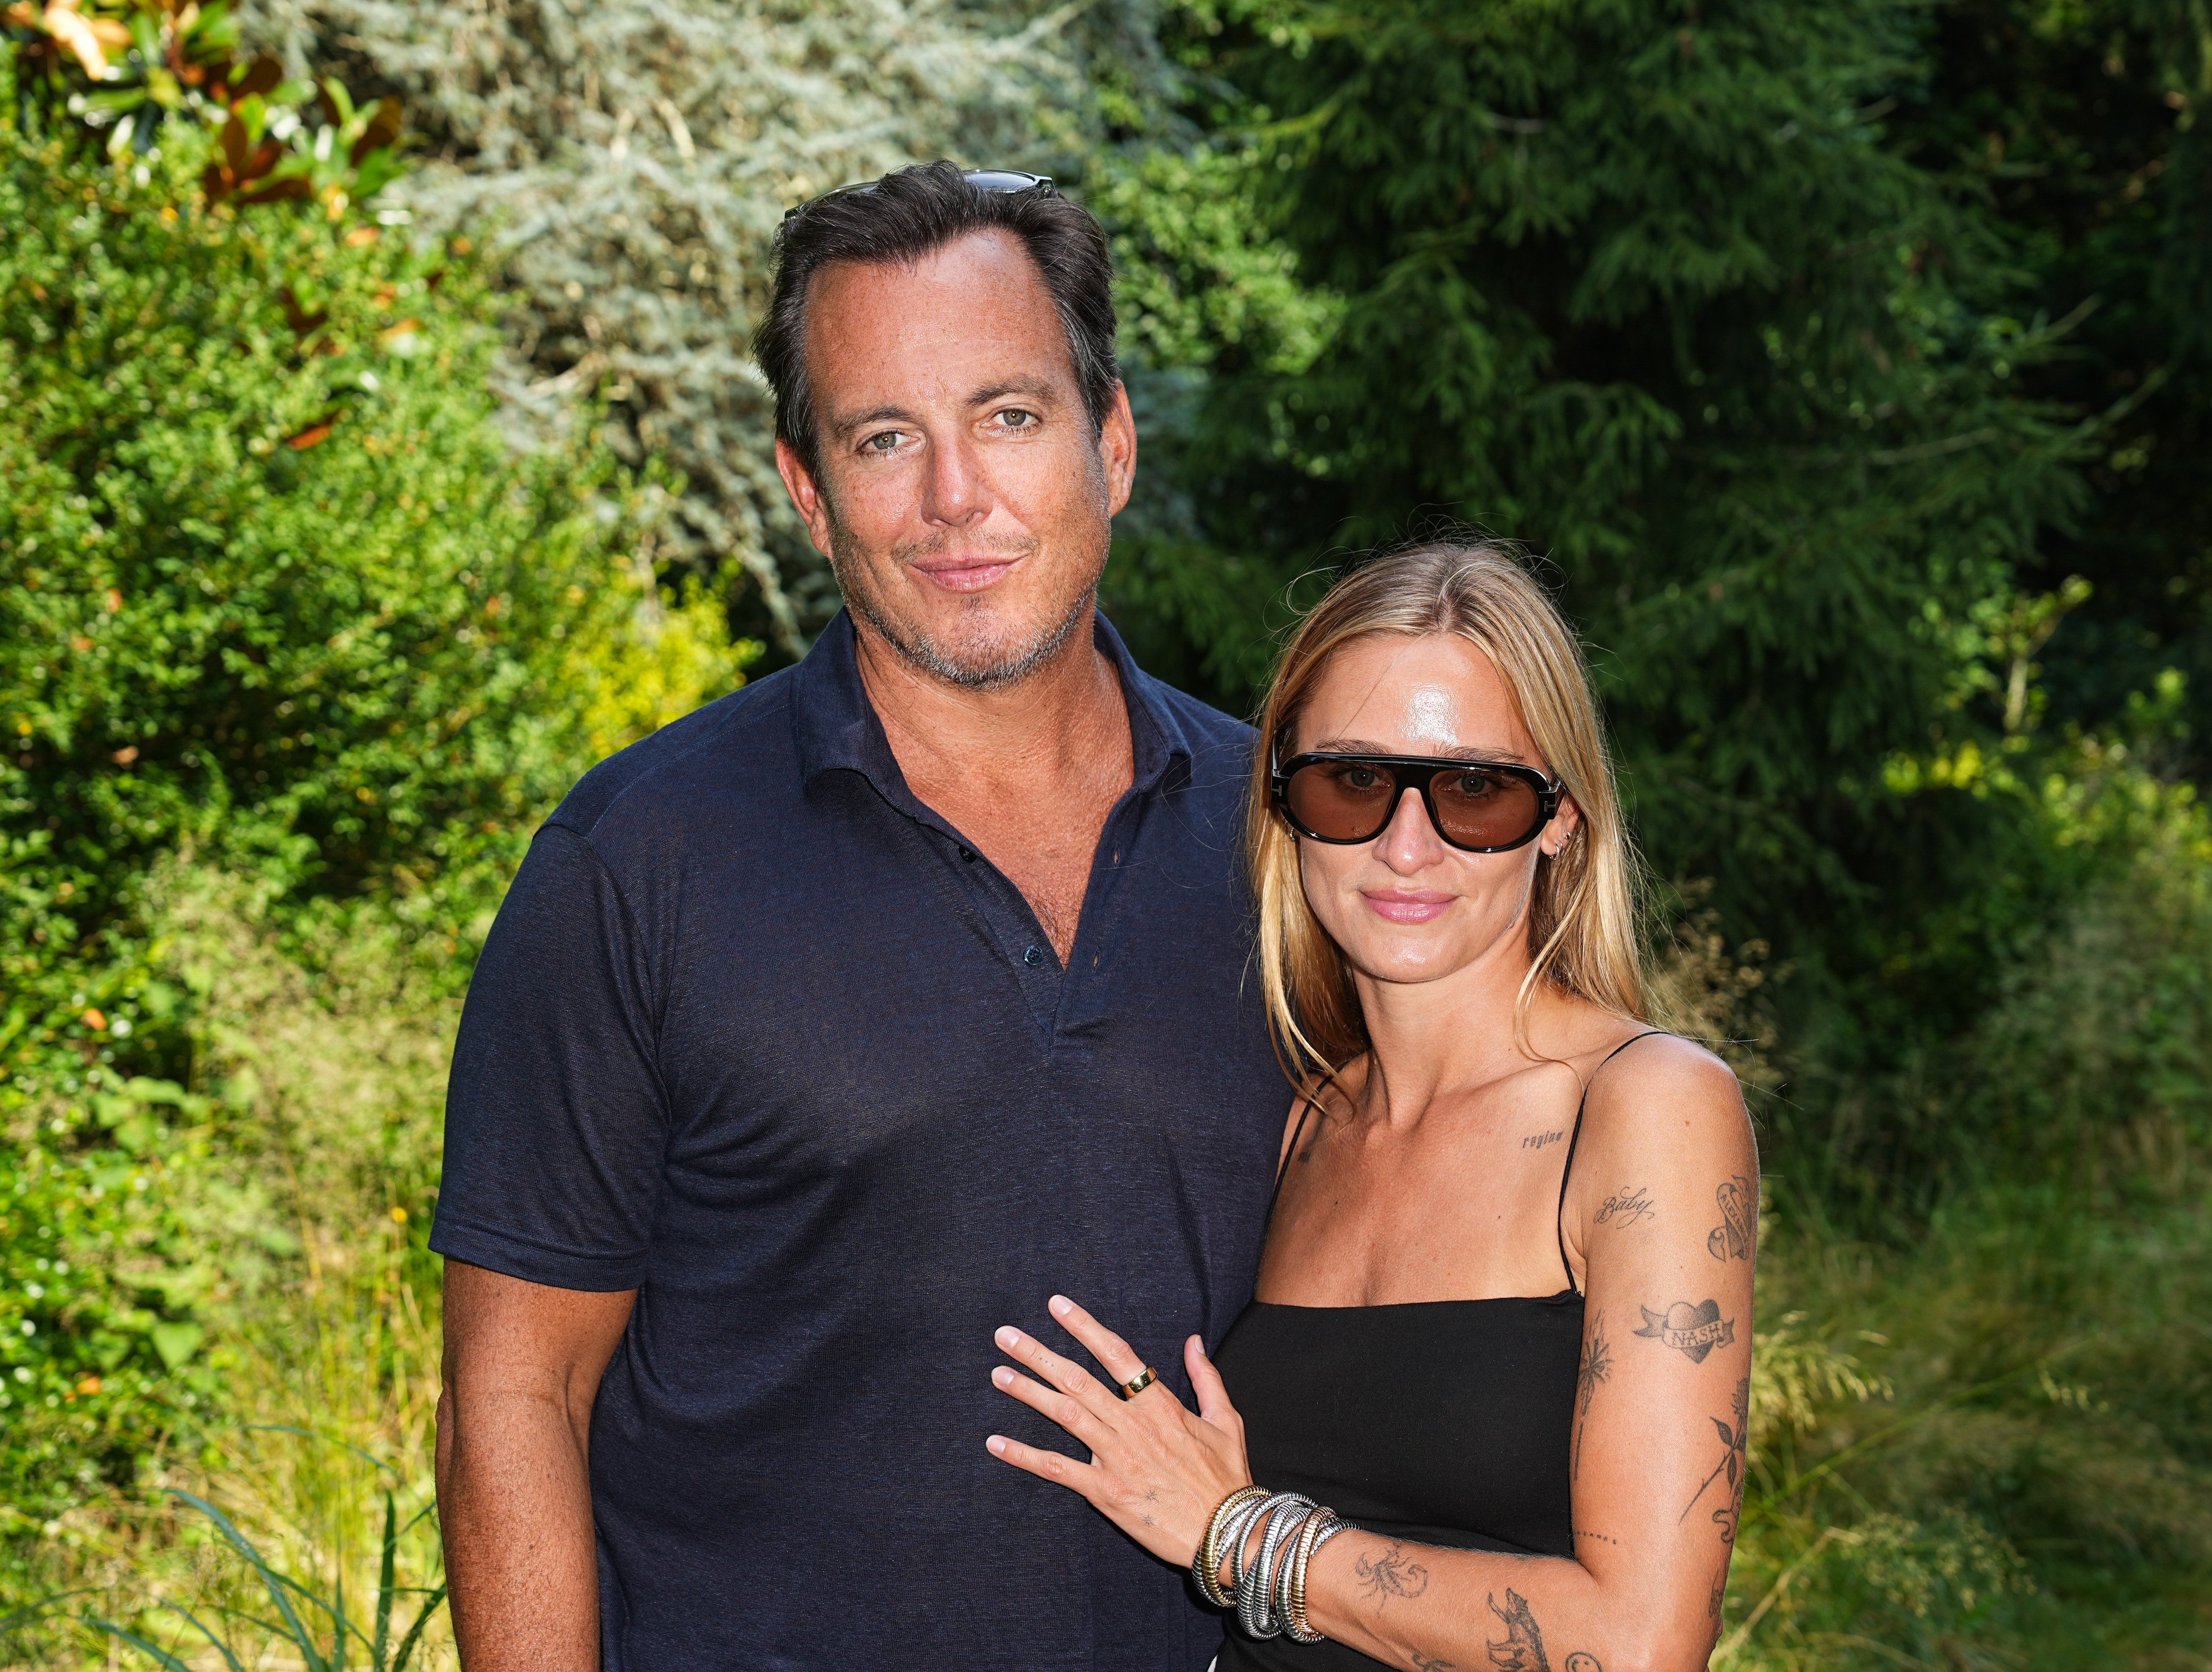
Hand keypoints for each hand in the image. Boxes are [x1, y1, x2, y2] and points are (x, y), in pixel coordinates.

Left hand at [986, 1294, 1251, 1570]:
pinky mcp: (1106, 1491)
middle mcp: (1132, 1424)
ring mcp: (1116, 1457)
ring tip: (998, 1374)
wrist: (1226, 1532)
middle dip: (1038, 1354)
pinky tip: (996, 1444)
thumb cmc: (1226, 1477)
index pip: (1115, 1354)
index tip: (1056, 1305)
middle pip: (1078, 1379)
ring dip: (1028, 1392)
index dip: (1084, 1327)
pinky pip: (1058, 1469)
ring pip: (1065, 1414)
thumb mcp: (1225, 1420)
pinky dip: (1025, 1456)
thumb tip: (1192, 1340)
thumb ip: (1206, 1377)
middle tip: (1005, 1336)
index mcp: (1160, 1404)